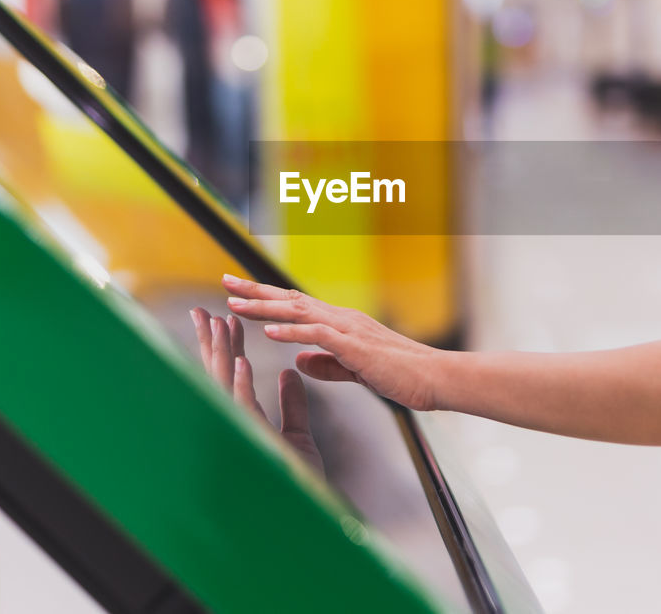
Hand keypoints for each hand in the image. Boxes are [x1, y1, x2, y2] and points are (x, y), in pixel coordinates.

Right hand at [189, 307, 324, 475]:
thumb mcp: (298, 436)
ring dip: (222, 354)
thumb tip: (288, 375)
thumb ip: (293, 405)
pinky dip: (239, 385)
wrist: (311, 515)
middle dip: (212, 343)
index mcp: (249, 420)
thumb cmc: (299, 482)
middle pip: (221, 376)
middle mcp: (239, 425)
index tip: (227, 318)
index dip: (229, 346)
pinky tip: (241, 361)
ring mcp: (242, 434)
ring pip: (225, 387)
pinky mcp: (251, 444)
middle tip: (205, 310)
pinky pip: (242, 410)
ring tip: (220, 323)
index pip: (234, 376)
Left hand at [221, 275, 442, 411]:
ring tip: (236, 304)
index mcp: (341, 325)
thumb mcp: (355, 370)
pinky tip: (270, 332)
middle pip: (291, 301)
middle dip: (256, 292)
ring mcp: (348, 330)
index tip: (238, 294)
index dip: (266, 300)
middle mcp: (341, 320)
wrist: (435, 378)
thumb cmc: (401, 375)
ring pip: (299, 313)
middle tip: (225, 282)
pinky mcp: (355, 347)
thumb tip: (300, 361)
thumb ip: (328, 364)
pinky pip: (319, 336)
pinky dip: (293, 332)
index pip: (296, 307)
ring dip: (265, 308)